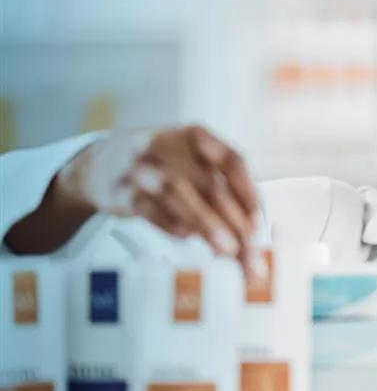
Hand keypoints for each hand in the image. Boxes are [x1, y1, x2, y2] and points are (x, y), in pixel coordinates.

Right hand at [58, 125, 264, 279]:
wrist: (102, 165)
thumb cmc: (163, 168)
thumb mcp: (193, 165)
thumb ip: (223, 193)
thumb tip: (254, 234)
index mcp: (197, 136)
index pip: (233, 160)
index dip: (249, 192)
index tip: (259, 223)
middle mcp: (171, 145)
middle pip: (210, 184)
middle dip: (234, 223)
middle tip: (251, 254)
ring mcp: (143, 166)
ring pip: (180, 193)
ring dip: (206, 224)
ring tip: (226, 251)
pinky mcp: (121, 190)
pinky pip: (147, 207)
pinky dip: (168, 222)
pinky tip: (186, 237)